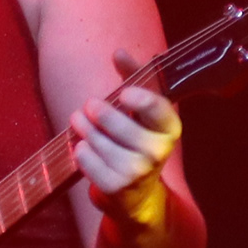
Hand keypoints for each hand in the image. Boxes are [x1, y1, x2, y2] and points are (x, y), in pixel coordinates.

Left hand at [71, 50, 179, 229]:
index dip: (141, 101)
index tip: (124, 93)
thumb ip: (133, 78)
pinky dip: (81, 152)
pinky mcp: (116, 187)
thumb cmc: (138, 141)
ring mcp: (138, 172)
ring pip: (99, 142)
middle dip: (98, 112)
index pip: (158, 110)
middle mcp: (159, 152)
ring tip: (78, 122)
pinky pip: (88, 161)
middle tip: (88, 105)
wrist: (138, 196)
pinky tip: (82, 147)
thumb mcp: (142, 110)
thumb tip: (118, 51)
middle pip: (120, 125)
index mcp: (169, 128)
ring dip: (84, 129)